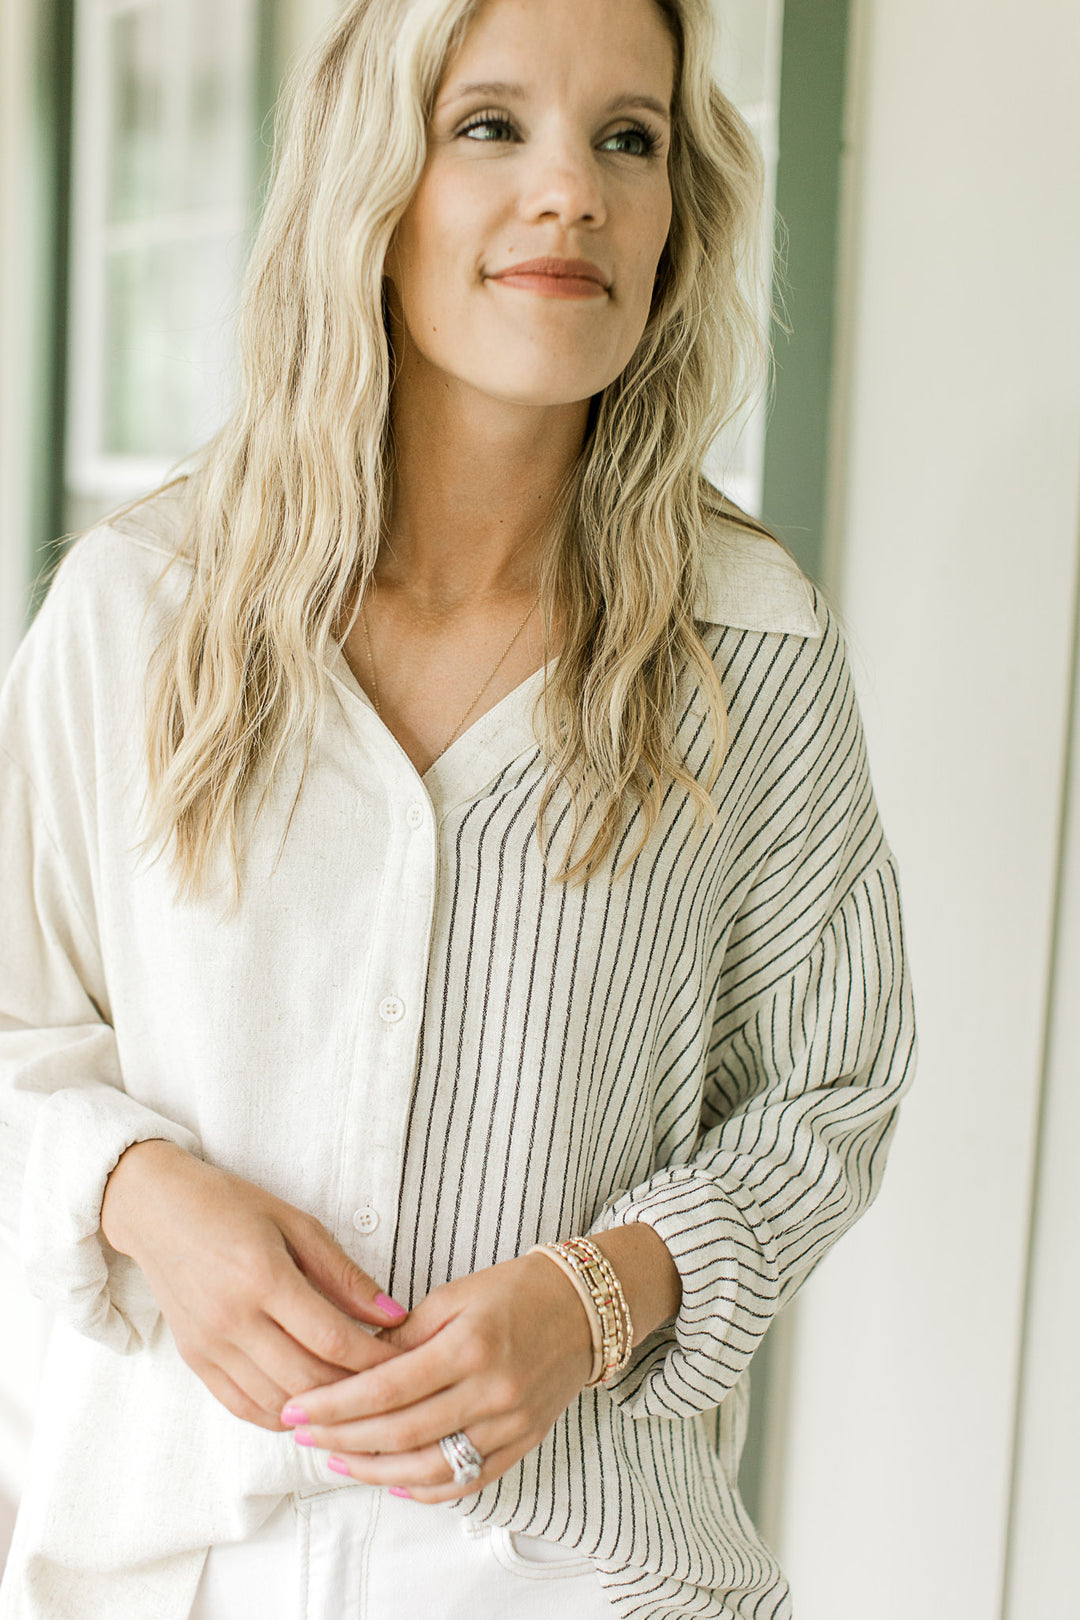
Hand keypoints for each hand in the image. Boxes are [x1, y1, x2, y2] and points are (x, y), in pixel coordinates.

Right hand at [101, 1140, 406, 1430]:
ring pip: (278, 1403)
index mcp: (263, 1277)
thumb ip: (343, 1273)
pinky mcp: (195, 1360)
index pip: (332, 1339)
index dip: (376, 1358)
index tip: (406, 1360)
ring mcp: (210, 1346)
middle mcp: (233, 1319)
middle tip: (389, 1387)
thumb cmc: (231, 1206)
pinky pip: (244, 1407)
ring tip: (355, 1400)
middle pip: (308, 1379)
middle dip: (356, 1391)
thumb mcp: (295, 1223)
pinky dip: (282, 1416)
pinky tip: (309, 1406)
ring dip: (321, 1410)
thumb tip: (393, 1314)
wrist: (157, 1211)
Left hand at [282, 1250, 594, 1500]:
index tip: (297, 1408)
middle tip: (303, 1435)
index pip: (387, 1388)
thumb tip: (356, 1365)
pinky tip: (392, 1478)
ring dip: (375, 1469)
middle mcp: (492, 1391)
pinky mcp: (522, 1443)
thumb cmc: (516, 1290)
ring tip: (338, 1459)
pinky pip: (467, 1480)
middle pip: (401, 1432)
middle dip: (343, 1438)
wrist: (585, 1307)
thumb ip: (406, 1335)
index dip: (335, 1404)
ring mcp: (510, 1424)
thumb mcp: (456, 1295)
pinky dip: (425, 1486)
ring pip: (430, 1466)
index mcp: (470, 1346)